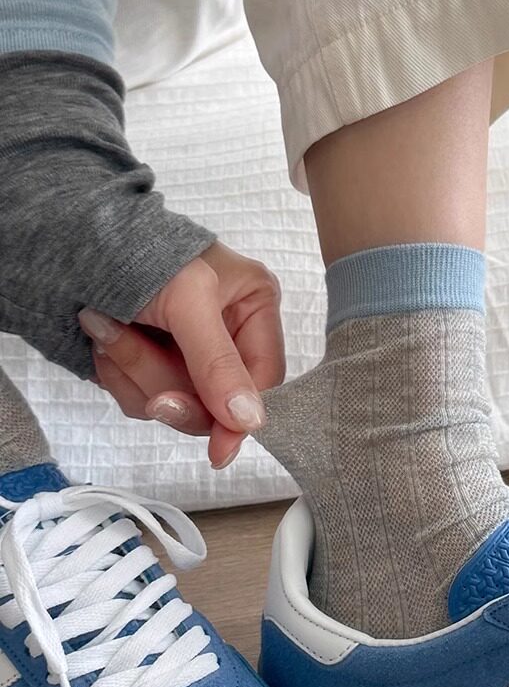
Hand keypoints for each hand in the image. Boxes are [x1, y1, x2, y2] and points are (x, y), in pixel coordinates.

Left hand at [80, 242, 284, 467]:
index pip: (263, 381)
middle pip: (214, 402)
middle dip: (165, 382)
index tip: (219, 450)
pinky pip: (140, 398)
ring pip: (172, 404)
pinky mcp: (150, 362)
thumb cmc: (138, 247)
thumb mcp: (189, 299)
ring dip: (133, 372)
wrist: (67, 235)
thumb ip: (218, 361)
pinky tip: (101, 335)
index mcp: (254, 308)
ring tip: (105, 324)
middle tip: (125, 346)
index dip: (240, 417)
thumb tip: (249, 421)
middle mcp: (226, 333)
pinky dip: (116, 372)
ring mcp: (185, 351)